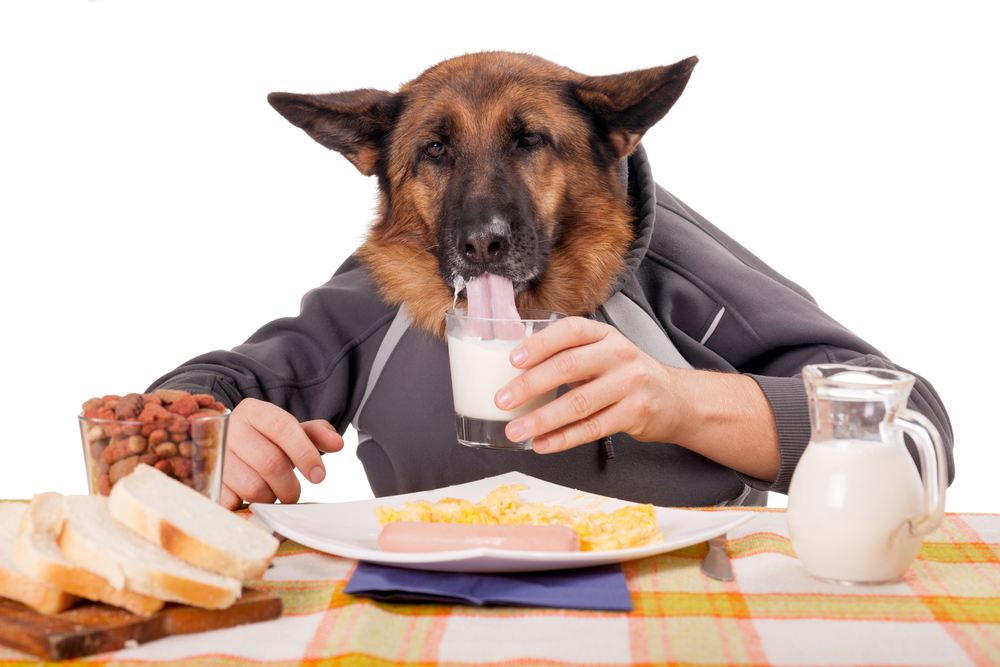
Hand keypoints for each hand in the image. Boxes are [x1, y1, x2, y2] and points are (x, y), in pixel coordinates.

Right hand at [220, 398, 343, 509]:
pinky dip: (246, 506)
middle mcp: (230, 428)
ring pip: (253, 487)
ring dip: (270, 497)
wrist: (223, 441)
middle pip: (270, 463)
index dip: (305, 453)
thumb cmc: (263, 439)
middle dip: (290, 485)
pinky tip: (249, 497)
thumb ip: (316, 434)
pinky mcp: (204, 480)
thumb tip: (337, 443)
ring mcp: (213, 454)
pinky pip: (232, 502)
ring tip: (271, 492)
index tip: (319, 475)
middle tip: (294, 493)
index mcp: (254, 411)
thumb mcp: (290, 430)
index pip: (283, 428)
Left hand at [494, 317, 778, 480]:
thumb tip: (513, 370)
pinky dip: (563, 439)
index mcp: (605, 335)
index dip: (541, 343)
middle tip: (502, 399)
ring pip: (578, 403)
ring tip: (514, 430)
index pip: (571, 331)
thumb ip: (569, 355)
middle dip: (530, 385)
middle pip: (569, 367)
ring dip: (541, 420)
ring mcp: (630, 385)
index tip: (513, 359)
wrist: (676, 399)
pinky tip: (541, 445)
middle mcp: (619, 355)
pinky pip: (592, 428)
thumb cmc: (625, 375)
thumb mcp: (604, 354)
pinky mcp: (635, 414)